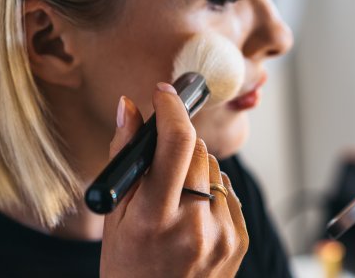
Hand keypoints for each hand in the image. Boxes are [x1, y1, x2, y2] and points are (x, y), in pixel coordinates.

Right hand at [100, 83, 247, 277]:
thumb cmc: (129, 267)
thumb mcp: (115, 216)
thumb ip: (125, 157)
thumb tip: (128, 107)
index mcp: (155, 219)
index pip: (175, 144)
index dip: (171, 109)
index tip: (164, 94)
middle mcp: (194, 225)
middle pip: (198, 150)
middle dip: (179, 142)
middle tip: (161, 160)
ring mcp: (222, 234)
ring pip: (214, 168)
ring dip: (195, 168)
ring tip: (175, 199)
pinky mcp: (239, 239)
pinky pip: (228, 191)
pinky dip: (210, 192)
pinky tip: (193, 215)